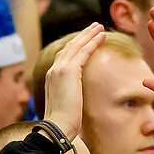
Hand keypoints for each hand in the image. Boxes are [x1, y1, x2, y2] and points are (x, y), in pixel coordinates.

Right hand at [43, 22, 104, 138]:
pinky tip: (102, 36)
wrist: (57, 127)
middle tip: (95, 26)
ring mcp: (59, 69)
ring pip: (77, 46)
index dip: (76, 46)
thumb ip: (69, 96)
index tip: (86, 39)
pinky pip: (83, 52)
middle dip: (83, 35)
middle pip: (70, 47)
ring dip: (89, 35)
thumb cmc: (64, 122)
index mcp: (52, 77)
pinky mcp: (69, 71)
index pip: (64, 56)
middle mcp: (54, 70)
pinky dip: (93, 42)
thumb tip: (75, 99)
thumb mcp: (67, 105)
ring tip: (100, 27)